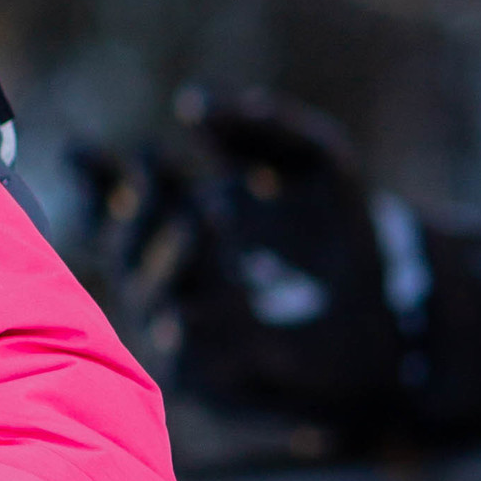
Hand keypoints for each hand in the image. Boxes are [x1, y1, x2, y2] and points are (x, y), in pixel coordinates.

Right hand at [76, 93, 416, 435]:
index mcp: (179, 218)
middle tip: (159, 164)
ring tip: (208, 211)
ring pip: (148, 297)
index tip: (82, 149)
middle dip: (138, 204)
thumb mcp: (315, 159)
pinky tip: (197, 307)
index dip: (91, 179)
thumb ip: (263, 123)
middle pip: (124, 244)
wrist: (398, 311)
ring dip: (169, 256)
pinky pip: (182, 359)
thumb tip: (192, 102)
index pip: (112, 201)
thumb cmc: (344, 232)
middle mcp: (170, 274)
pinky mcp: (211, 377)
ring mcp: (185, 326)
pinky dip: (184, 332)